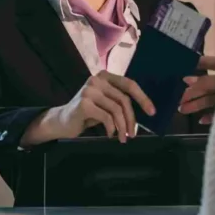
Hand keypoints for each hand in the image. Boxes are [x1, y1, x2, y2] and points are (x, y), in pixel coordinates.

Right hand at [21, 71, 155, 145]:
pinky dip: (112, 128)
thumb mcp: (106, 103)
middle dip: (131, 119)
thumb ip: (120, 101)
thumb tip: (144, 110)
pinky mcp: (84, 104)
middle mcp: (97, 79)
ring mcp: (89, 90)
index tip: (152, 112)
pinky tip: (110, 134)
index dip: (143, 98)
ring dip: (122, 126)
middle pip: (124, 99)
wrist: (62, 121)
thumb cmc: (87, 114)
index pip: (129, 84)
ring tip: (123, 138)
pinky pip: (106, 117)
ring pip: (116, 109)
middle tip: (133, 134)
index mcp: (105, 76)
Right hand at [179, 56, 214, 124]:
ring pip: (211, 98)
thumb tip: (187, 80)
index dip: (193, 66)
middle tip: (178, 98)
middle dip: (192, 91)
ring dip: (196, 104)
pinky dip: (210, 116)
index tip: (176, 71)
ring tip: (182, 110)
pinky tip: (200, 120)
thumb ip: (208, 81)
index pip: (208, 63)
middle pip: (207, 84)